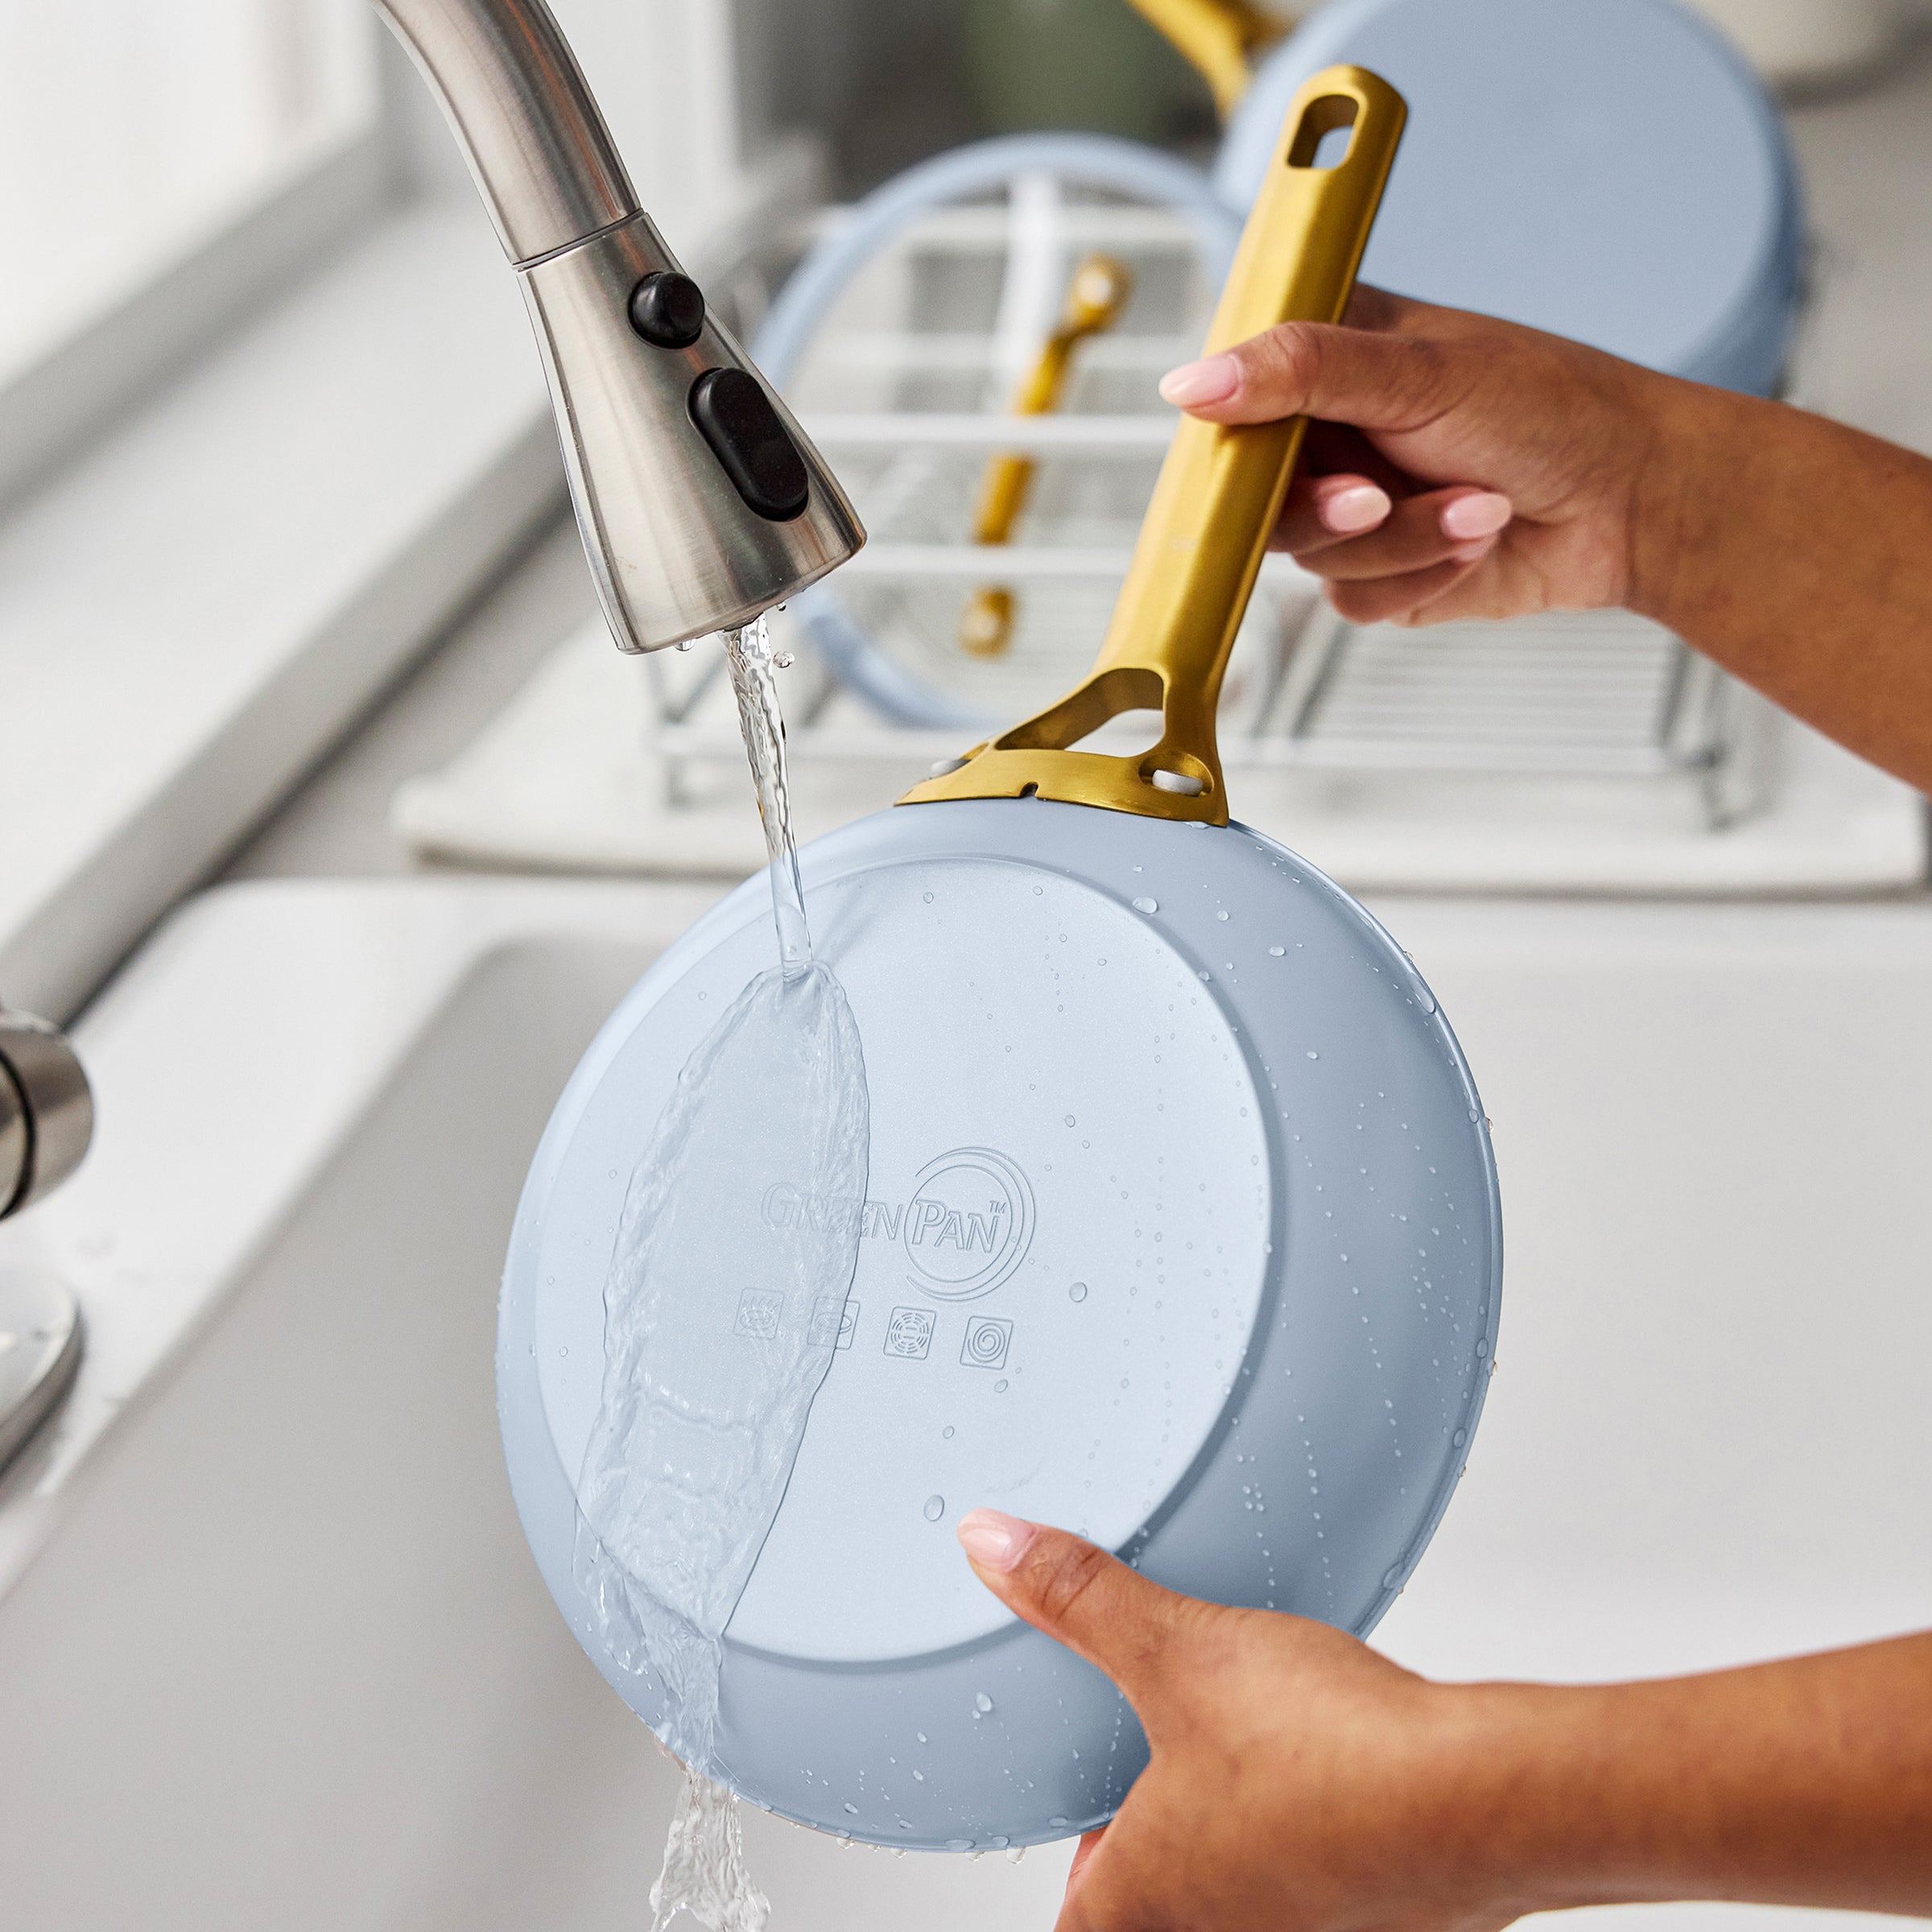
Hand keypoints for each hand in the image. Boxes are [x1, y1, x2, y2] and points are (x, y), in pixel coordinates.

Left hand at [955, 1508, 1931, 1930]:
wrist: (1479, 1795)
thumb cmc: (1329, 1754)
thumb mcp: (1175, 1650)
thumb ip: (1078, 1598)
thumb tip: (989, 1544)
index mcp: (1152, 1898)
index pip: (1074, 1920)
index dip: (1073, 1874)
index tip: (1076, 1840)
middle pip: (1156, 1914)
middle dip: (1152, 1847)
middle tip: (1155, 1772)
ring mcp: (1310, 1929)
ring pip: (1247, 1896)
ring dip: (1238, 1836)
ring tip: (1245, 1754)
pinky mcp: (1381, 1913)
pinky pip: (1324, 1881)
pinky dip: (1315, 1827)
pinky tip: (1333, 1762)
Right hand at [1158, 286, 1668, 627]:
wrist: (1634, 500)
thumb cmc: (1550, 408)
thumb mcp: (1417, 373)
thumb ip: (1299, 371)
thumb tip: (1188, 384)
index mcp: (1324, 354)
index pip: (1228, 393)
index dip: (1229, 434)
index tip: (1251, 458)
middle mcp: (1328, 431)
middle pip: (1252, 494)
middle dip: (1326, 507)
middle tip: (1374, 497)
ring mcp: (1350, 505)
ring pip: (1308, 555)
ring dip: (1399, 540)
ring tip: (1478, 506)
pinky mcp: (1380, 571)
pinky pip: (1352, 598)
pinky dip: (1418, 575)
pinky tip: (1477, 540)